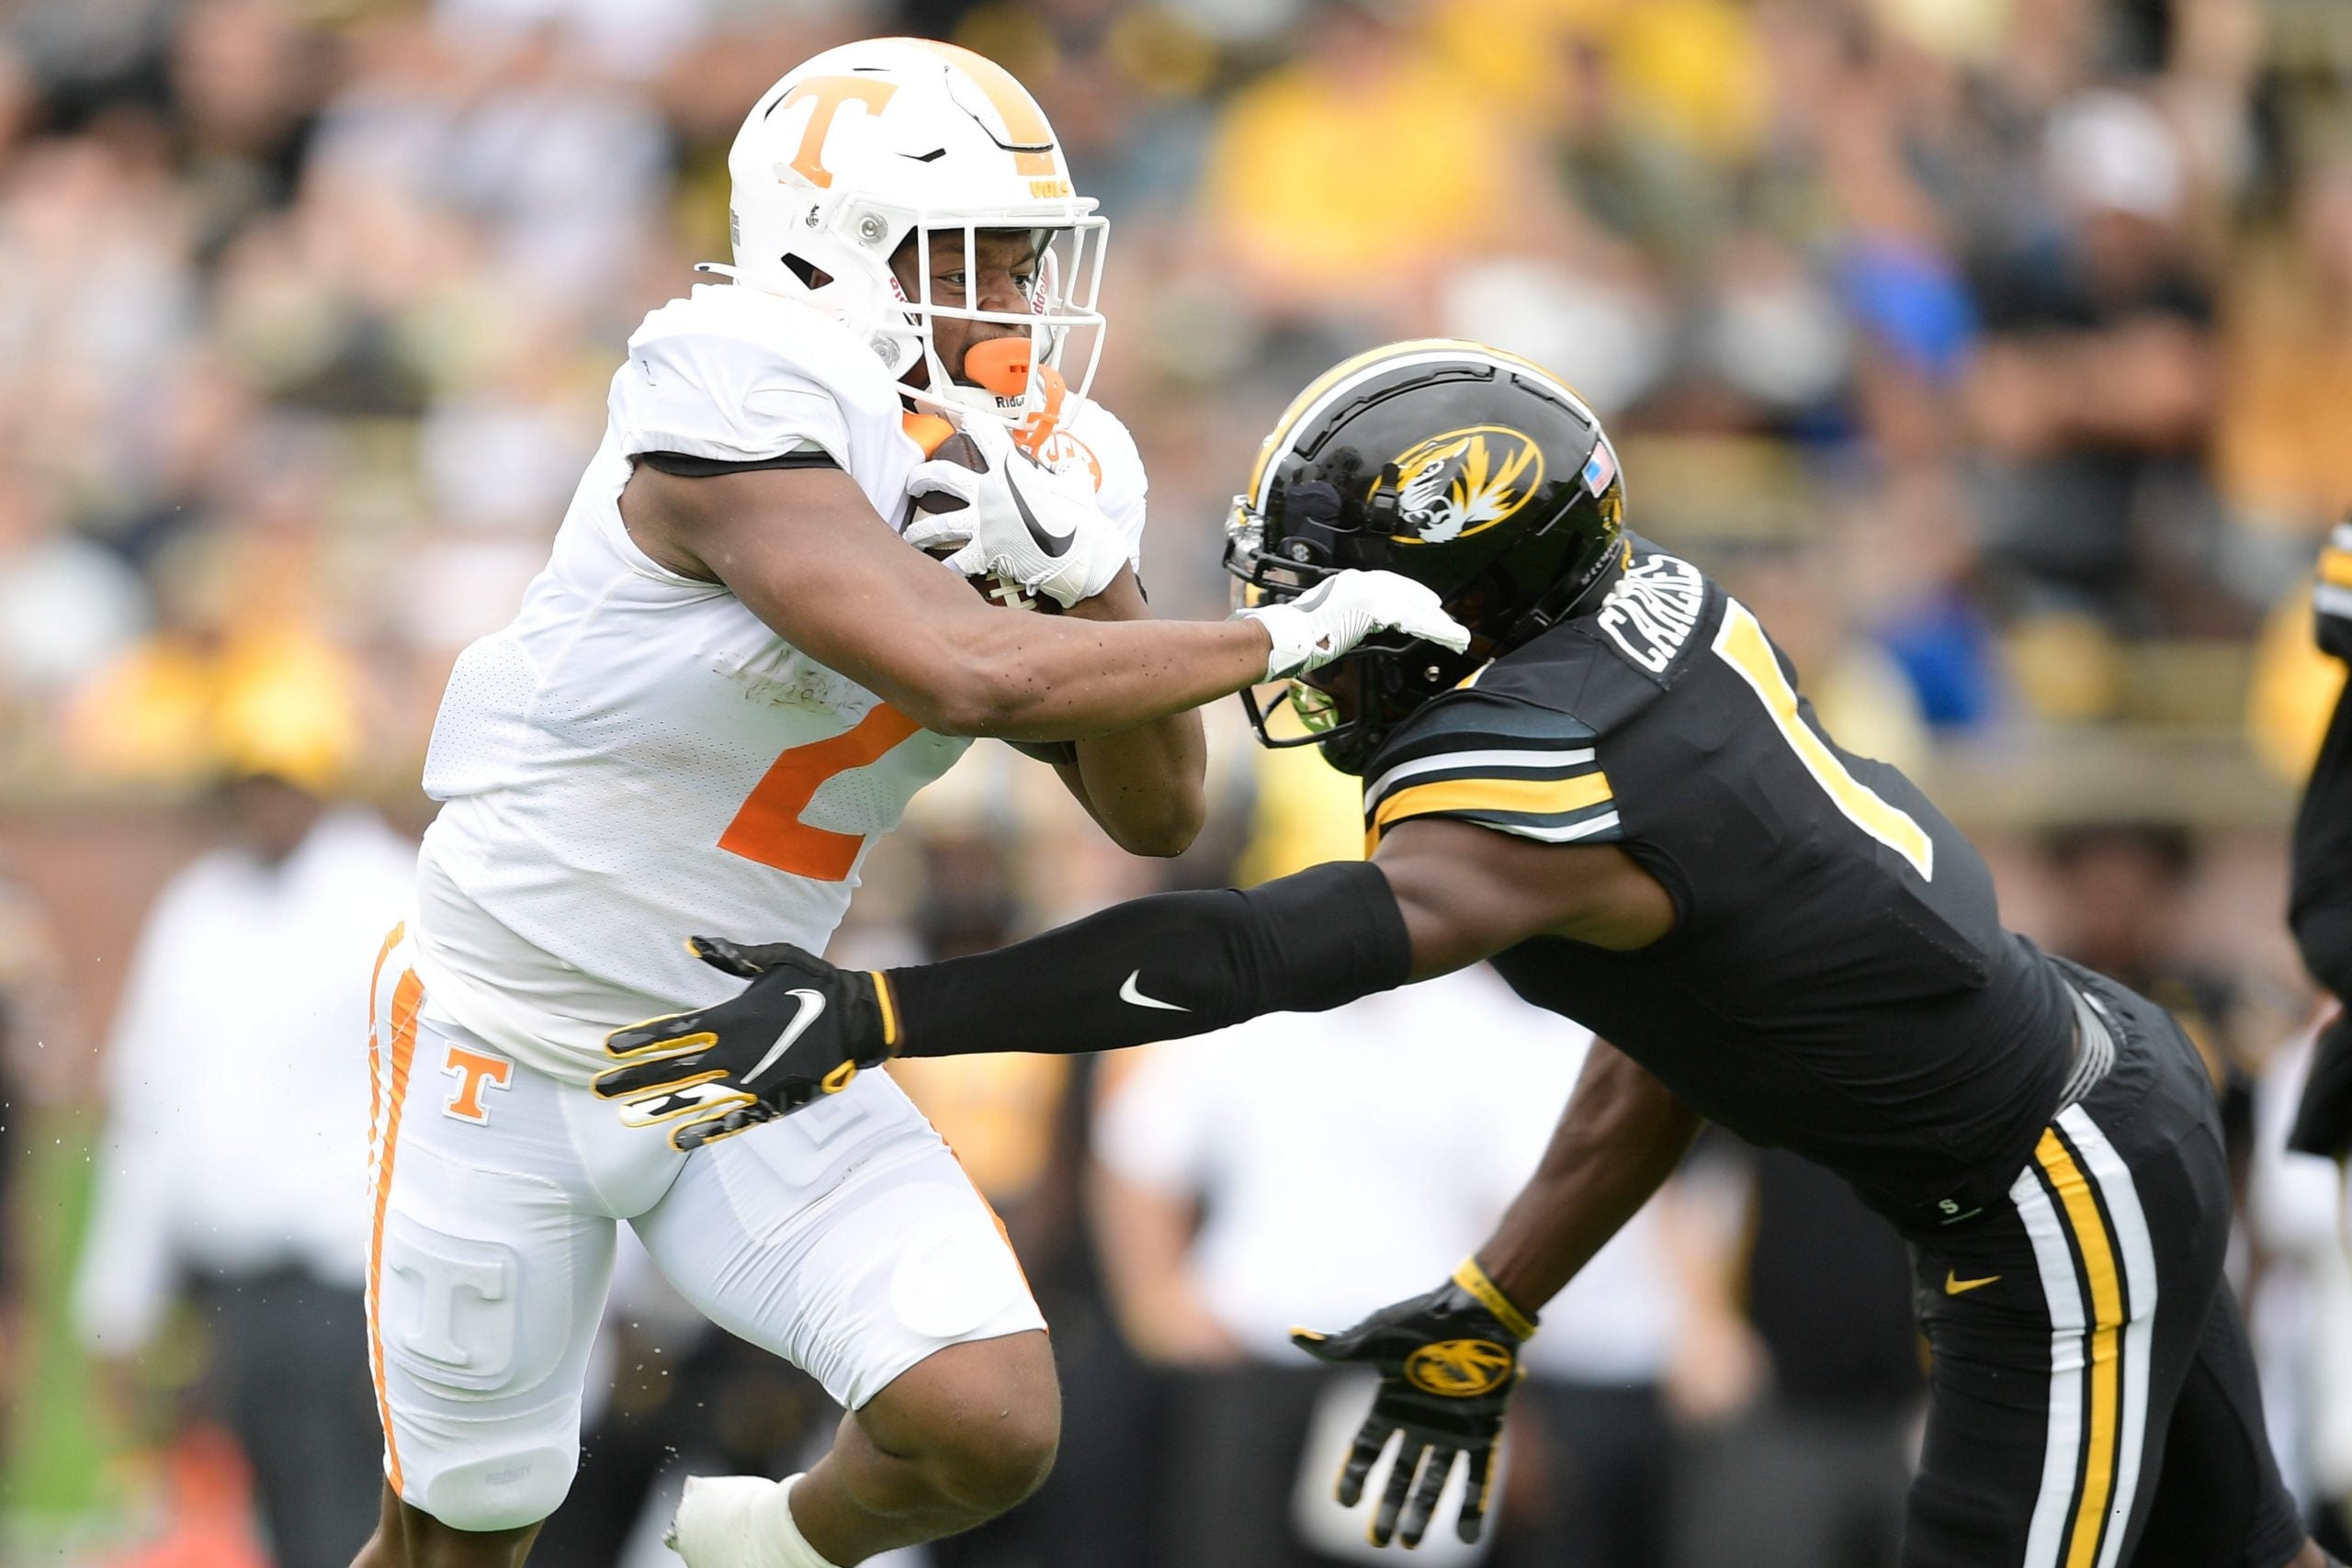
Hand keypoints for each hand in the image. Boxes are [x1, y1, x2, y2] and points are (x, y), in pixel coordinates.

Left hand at [591, 938, 895, 1150]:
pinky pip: (733, 1122)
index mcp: (733, 1017)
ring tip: (624, 1119)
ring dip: (659, 1109)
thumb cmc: (817, 983)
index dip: (640, 1039)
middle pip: (674, 1069)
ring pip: (696, 1099)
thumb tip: (692, 941)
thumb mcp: (776, 957)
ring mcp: (753, 1082)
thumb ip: (732, 956)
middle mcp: (736, 1053)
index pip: (674, 1031)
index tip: (608, 1047)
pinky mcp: (774, 1102)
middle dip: (634, 1078)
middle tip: (599, 1088)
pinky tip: (678, 1143)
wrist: (862, 1020)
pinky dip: (705, 1133)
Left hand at [903, 416, 1129, 608]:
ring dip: (920, 531)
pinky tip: (937, 574)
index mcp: (1011, 469)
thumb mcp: (1078, 482)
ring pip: (938, 525)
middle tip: (914, 482)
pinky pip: (957, 563)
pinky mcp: (987, 553)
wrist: (1085, 554)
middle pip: (943, 476)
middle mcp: (990, 492)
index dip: (970, 423)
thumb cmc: (1084, 517)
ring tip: (909, 535)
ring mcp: (985, 524)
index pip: (984, 435)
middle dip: (922, 477)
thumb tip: (1066, 471)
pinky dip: (947, 570)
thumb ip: (1067, 472)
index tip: (963, 421)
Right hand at [1236, 570, 1470, 680]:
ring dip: (1438, 623)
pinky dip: (1430, 628)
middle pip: (1407, 594)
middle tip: (1451, 626)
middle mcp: (1363, 581)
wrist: (1287, 633)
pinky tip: (1445, 635)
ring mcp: (1368, 592)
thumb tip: (1366, 622)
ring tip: (1457, 636)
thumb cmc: (1301, 632)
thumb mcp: (1331, 616)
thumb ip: (1353, 615)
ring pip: (1414, 607)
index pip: (1392, 585)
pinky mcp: (1373, 607)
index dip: (1414, 596)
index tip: (1431, 606)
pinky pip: (1410, 619)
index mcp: (1353, 582)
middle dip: (1431, 611)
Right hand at [1291, 1261, 1534, 1547]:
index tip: (1344, 1502)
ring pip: (1434, 1482)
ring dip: (1423, 1514)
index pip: (1367, 1447)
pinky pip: (1479, 1477)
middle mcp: (1421, 1422)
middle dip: (1389, 1507)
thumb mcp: (1376, 1338)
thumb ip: (1339, 1349)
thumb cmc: (1422, 1321)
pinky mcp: (1484, 1432)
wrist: (1475, 1312)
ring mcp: (1453, 1429)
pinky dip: (1473, 1506)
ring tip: (1410, 1543)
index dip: (1355, 1474)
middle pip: (1400, 1474)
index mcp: (1392, 1403)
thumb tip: (1294, 1335)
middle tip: (1379, 1540)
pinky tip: (1468, 1536)